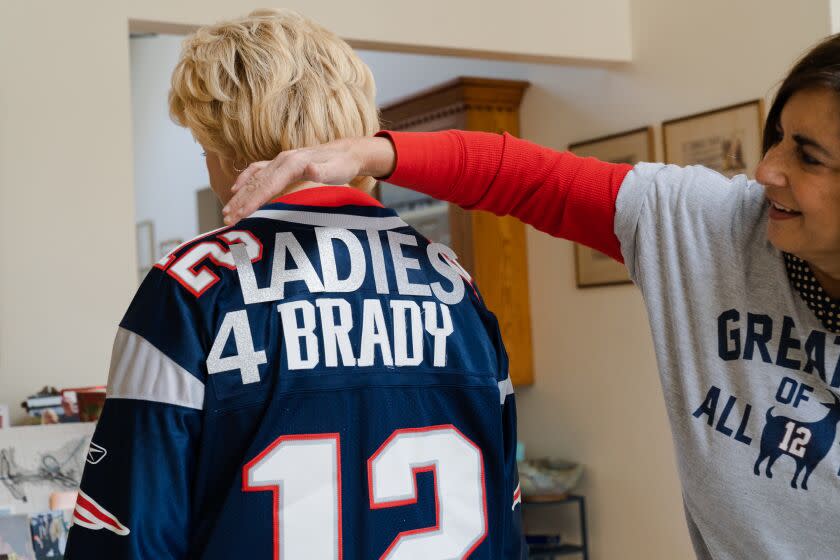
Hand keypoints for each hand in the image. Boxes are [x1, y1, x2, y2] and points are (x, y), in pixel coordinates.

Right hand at [223, 136, 395, 224]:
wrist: (345, 152)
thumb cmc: (342, 164)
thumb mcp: (338, 169)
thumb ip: (323, 171)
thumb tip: (310, 168)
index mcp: (293, 163)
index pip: (268, 184)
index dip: (253, 200)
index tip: (241, 214)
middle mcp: (282, 160)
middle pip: (256, 182)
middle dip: (240, 202)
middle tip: (227, 220)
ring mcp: (279, 161)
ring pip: (254, 178)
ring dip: (239, 195)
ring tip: (227, 212)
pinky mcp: (280, 165)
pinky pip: (257, 171)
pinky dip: (244, 181)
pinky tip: (235, 191)